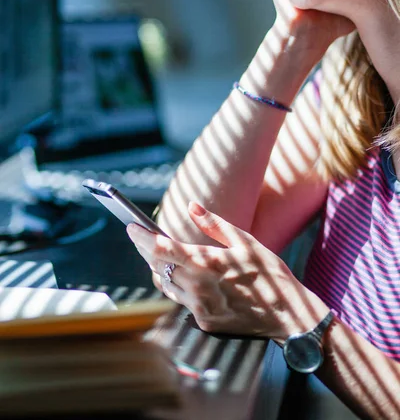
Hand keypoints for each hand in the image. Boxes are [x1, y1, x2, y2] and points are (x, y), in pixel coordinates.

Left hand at [127, 202, 328, 339]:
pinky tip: (186, 277)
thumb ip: (214, 224)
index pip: (161, 249)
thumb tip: (192, 206)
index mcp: (207, 262)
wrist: (288, 315)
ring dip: (159, 269)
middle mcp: (198, 287)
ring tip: (162, 256)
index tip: (131, 227)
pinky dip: (178, 286)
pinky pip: (180, 301)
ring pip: (165, 285)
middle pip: (157, 267)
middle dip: (147, 251)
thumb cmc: (269, 275)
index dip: (141, 237)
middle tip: (143, 238)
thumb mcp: (245, 242)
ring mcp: (199, 307)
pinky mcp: (203, 322)